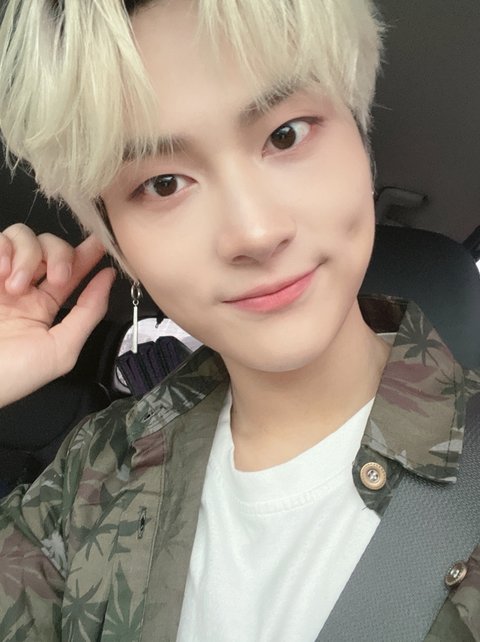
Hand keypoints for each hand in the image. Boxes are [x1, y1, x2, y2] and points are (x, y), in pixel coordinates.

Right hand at [0, 224, 115, 407]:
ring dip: (29, 256)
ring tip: (15, 287)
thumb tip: (108, 280)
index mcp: (43, 307)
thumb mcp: (60, 350)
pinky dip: (3, 249)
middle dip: (61, 255)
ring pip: (24, 237)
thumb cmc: (12, 375)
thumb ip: (88, 314)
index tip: (101, 242)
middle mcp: (22, 288)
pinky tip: (1, 274)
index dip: (88, 255)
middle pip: (51, 246)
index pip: (71, 272)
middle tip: (57, 278)